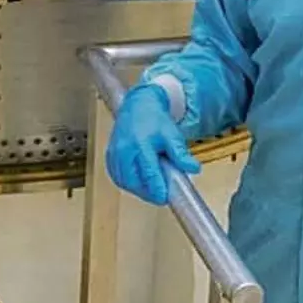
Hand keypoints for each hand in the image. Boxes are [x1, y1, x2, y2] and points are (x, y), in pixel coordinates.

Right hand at [104, 83, 201, 205]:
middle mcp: (123, 149)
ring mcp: (114, 153)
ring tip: (151, 189)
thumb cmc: (153, 119)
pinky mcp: (109, 156)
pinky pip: (117, 177)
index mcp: (139, 144)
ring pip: (124, 182)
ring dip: (137, 189)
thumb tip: (193, 168)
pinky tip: (138, 182)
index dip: (157, 189)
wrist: (138, 105)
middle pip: (133, 182)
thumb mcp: (172, 135)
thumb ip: (181, 154)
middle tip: (160, 195)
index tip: (165, 198)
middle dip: (147, 193)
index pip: (148, 174)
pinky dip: (127, 183)